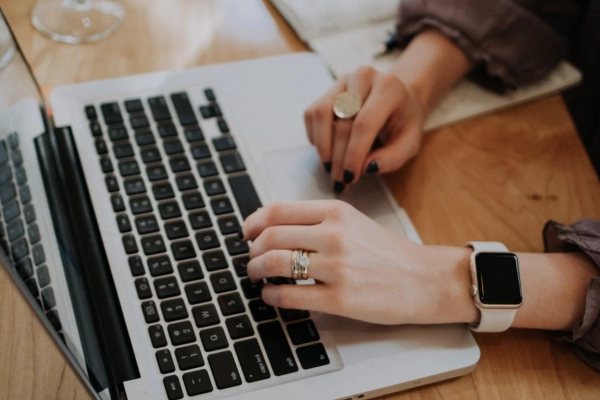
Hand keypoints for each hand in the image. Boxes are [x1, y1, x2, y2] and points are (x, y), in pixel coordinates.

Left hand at [241, 200, 475, 324]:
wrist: (426, 279)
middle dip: (252, 250)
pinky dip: (271, 296)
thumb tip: (275, 229)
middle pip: (270, 237)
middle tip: (251, 259)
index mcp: (336, 212)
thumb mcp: (355, 223)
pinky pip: (289, 296)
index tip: (246, 232)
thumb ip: (318, 222)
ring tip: (257, 276)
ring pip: (275, 264)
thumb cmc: (390, 253)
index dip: (253, 222)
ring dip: (256, 271)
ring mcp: (337, 267)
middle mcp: (334, 235)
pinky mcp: (340, 299)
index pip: (278, 210)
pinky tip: (271, 296)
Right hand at [304, 66, 424, 192]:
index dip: (354, 153)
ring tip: (330, 167)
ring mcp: (342, 81)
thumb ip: (392, 158)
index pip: (364, 123)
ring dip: (323, 147)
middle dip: (338, 158)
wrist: (397, 98)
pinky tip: (328, 150)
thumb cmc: (403, 122)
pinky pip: (312, 114)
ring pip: (321, 114)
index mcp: (389, 88)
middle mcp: (363, 77)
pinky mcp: (327, 89)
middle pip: (342, 123)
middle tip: (340, 181)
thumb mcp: (410, 143)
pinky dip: (315, 137)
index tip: (350, 177)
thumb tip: (365, 168)